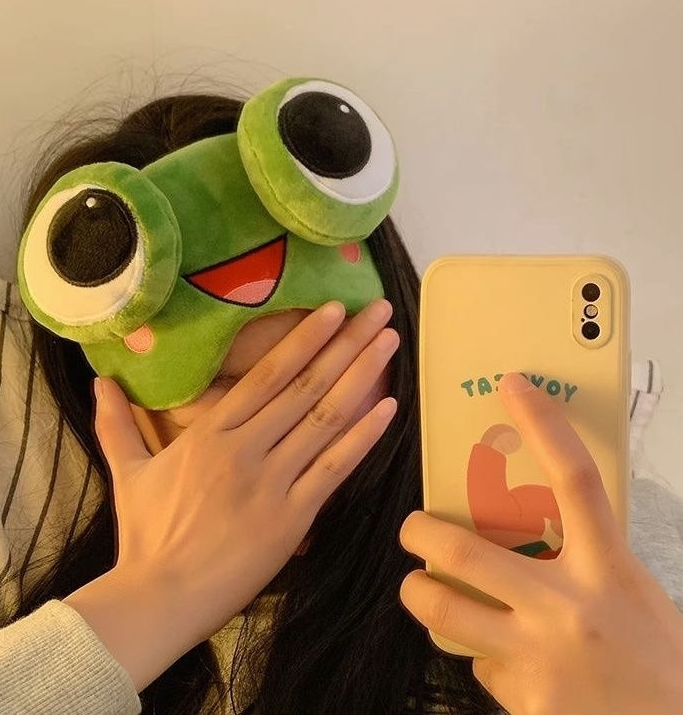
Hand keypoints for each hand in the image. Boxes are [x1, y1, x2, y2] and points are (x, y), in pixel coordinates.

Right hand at [93, 299, 397, 647]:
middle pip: (304, 386)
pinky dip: (363, 437)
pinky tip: (388, 409)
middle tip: (379, 311)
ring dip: (361, 377)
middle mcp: (246, 449)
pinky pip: (333, 469)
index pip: (267, 375)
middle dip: (346, 344)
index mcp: (211, 434)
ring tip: (390, 343)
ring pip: (324, 418)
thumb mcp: (128, 472)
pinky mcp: (293, 518)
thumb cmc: (146, 535)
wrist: (159, 597)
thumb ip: (117, 422)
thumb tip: (99, 380)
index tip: (335, 311)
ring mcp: (272, 482)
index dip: (304, 340)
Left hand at [399, 372, 682, 714]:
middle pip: (464, 549)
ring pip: (444, 607)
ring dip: (418, 592)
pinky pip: (479, 663)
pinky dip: (483, 655)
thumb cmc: (656, 660)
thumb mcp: (631, 591)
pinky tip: (504, 662)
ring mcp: (540, 654)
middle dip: (420, 532)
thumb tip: (528, 530)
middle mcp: (568, 605)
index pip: (573, 478)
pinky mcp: (525, 697)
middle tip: (413, 527)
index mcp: (607, 568)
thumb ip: (582, 559)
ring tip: (418, 585)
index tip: (512, 386)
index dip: (542, 424)